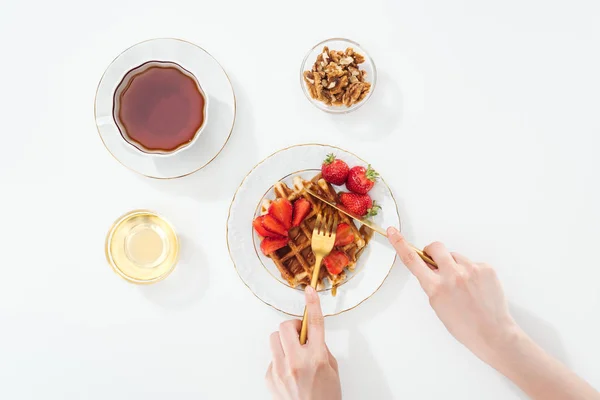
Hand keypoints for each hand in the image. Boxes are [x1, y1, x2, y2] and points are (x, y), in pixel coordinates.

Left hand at [266, 286, 341, 399]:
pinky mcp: (270, 377)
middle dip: (293, 327)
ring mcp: (280, 370)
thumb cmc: (325, 397)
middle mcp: (296, 362)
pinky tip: (290, 373)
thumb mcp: (332, 370)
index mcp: (316, 358)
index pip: (315, 324)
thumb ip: (321, 349)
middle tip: (301, 335)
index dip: (312, 304)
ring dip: (285, 341)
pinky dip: (281, 359)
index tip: (309, 290)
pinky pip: (272, 357)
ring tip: (294, 354)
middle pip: (285, 327)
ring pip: (274, 339)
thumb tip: (310, 336)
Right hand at [387, 227, 518, 362]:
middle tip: (437, 262)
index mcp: (436, 287)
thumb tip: (430, 267)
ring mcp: (471, 270)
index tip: (392, 231)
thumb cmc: (464, 325)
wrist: (493, 333)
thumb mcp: (438, 305)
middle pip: (436, 247)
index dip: (400, 244)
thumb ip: (431, 284)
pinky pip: (472, 263)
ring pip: (456, 256)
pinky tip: (477, 287)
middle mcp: (452, 275)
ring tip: (465, 286)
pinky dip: (471, 272)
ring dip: (455, 265)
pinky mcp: (486, 268)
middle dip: (433, 252)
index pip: (412, 261)